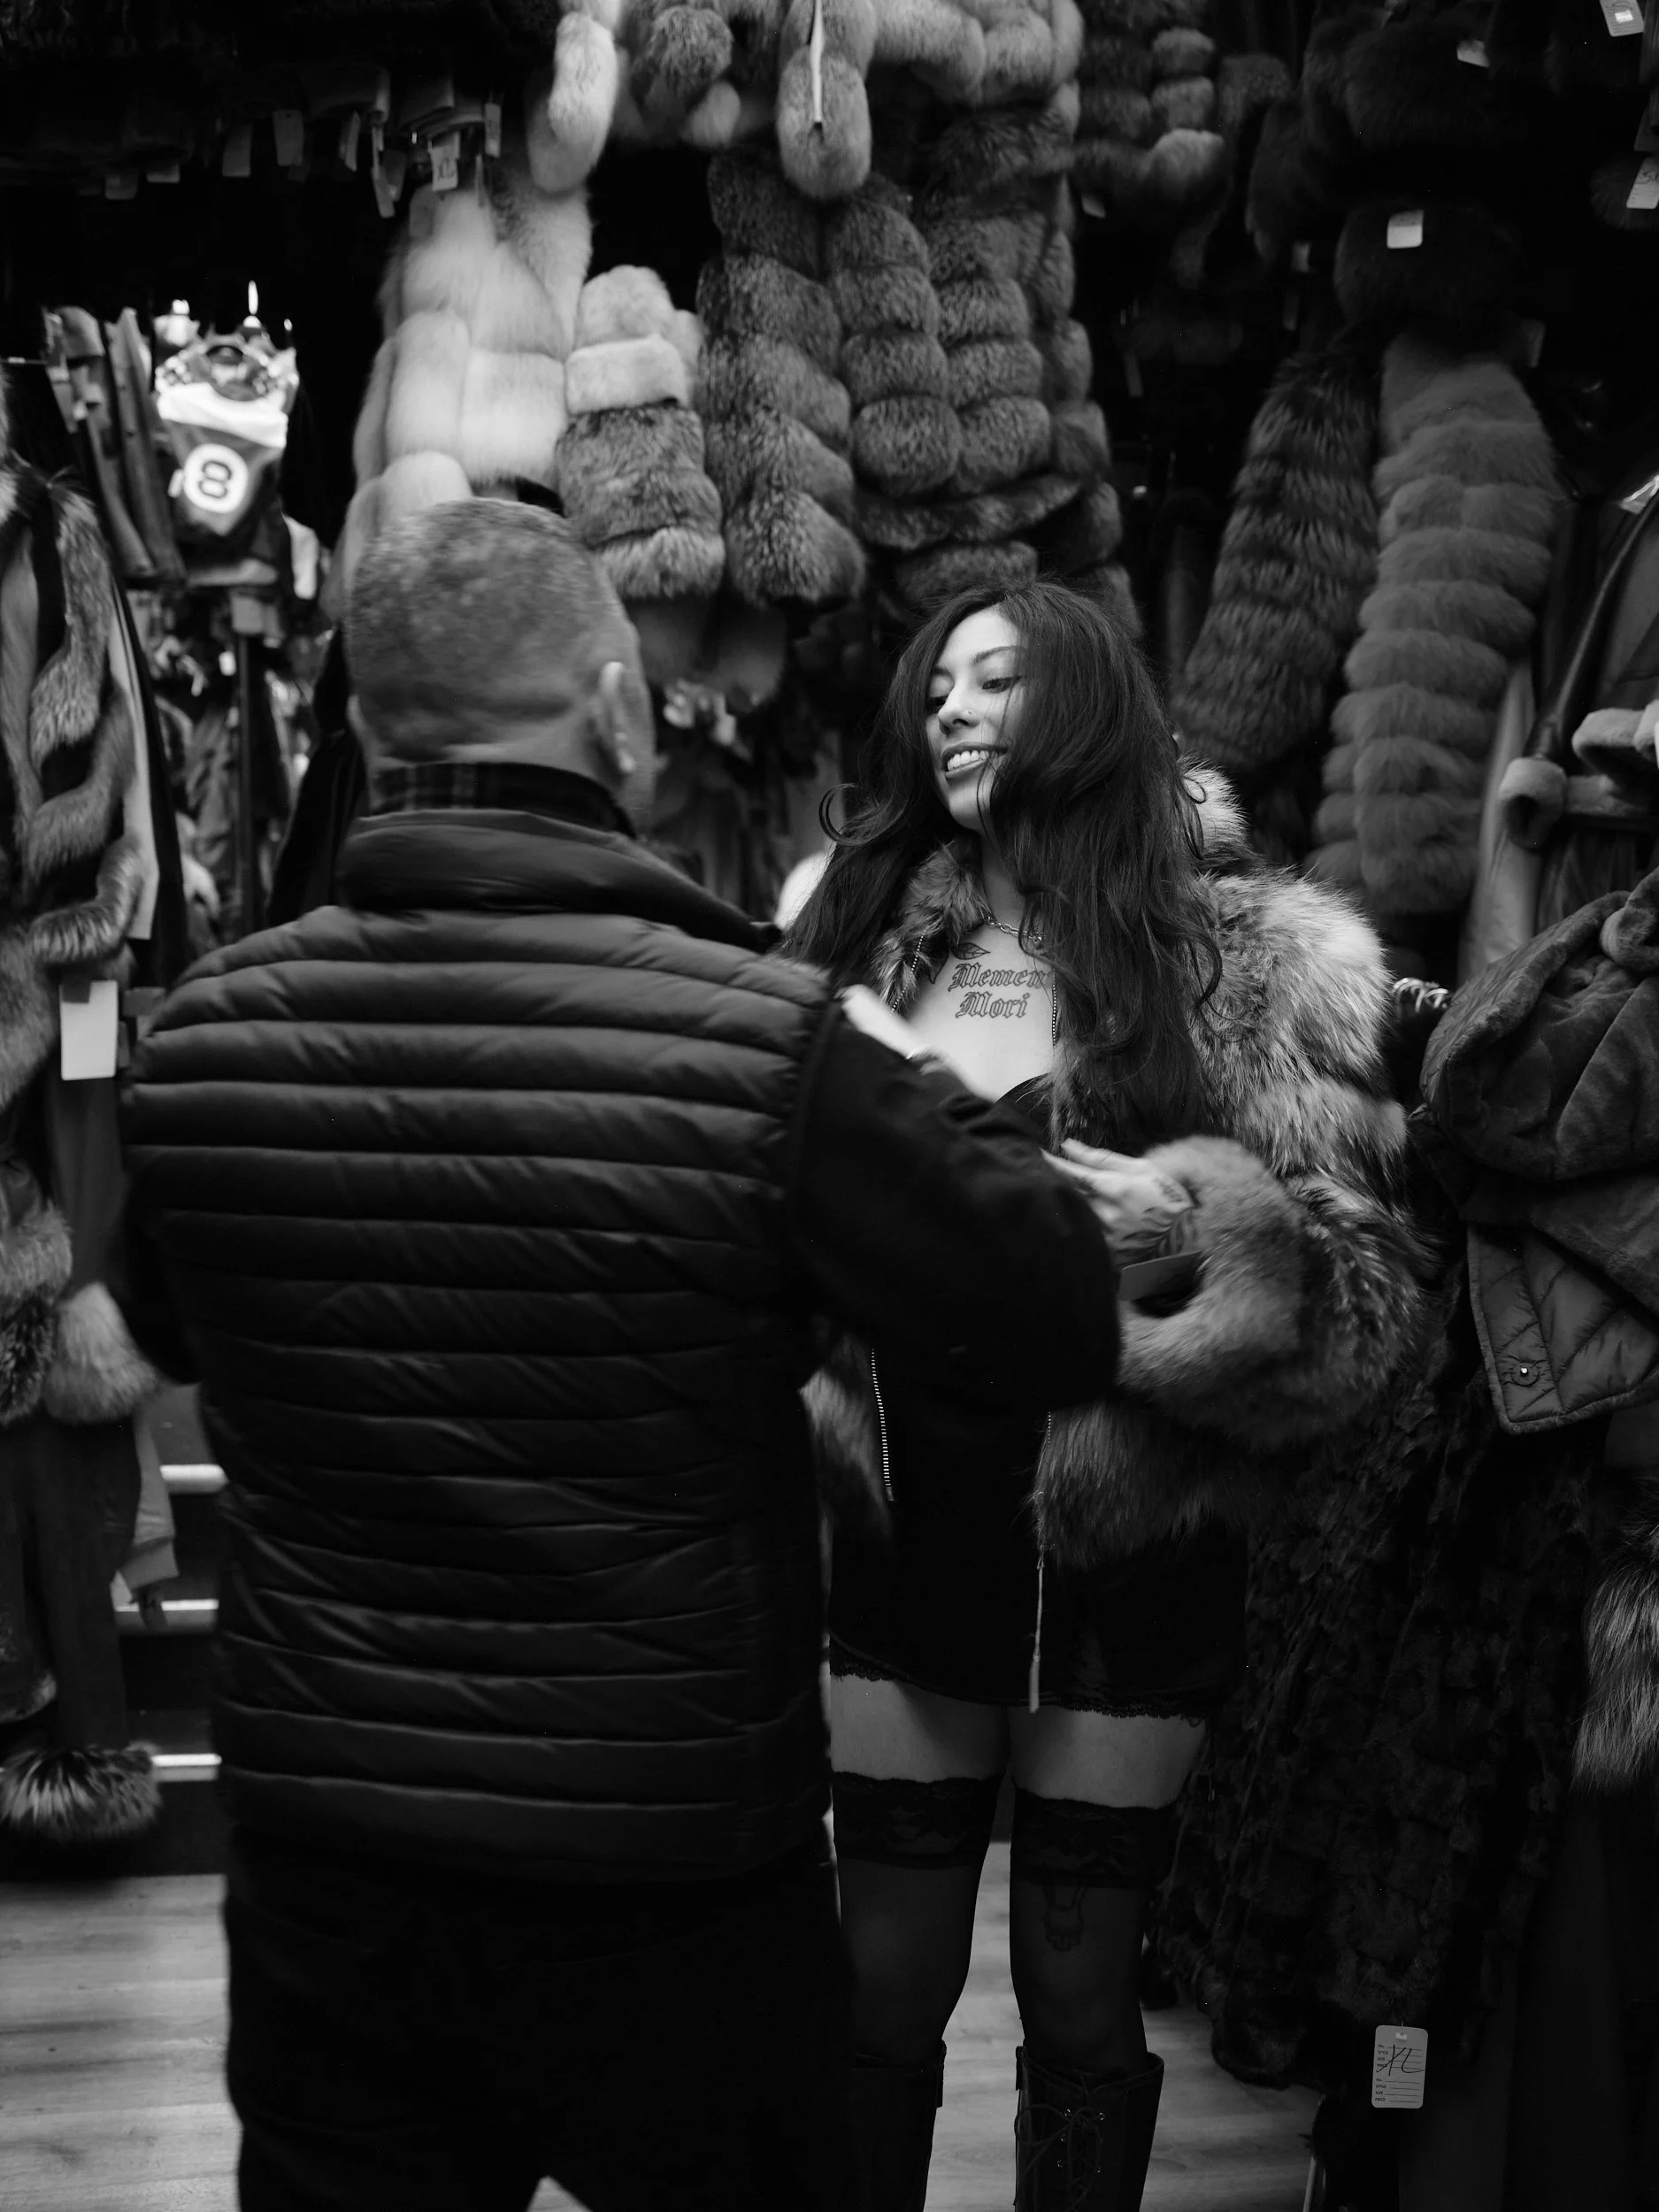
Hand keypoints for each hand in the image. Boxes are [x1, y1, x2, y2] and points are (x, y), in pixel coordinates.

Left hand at [1045, 1140, 1194, 1262]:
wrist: (1188, 1242)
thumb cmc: (1167, 1199)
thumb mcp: (1142, 1169)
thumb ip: (1101, 1159)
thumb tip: (1067, 1145)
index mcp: (1113, 1189)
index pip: (1068, 1174)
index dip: (1047, 1165)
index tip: (1031, 1155)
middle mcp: (1104, 1216)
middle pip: (1064, 1198)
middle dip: (1049, 1186)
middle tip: (1036, 1175)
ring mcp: (1104, 1240)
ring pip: (1070, 1220)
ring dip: (1060, 1208)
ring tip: (1058, 1200)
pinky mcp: (1106, 1259)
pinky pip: (1082, 1241)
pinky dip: (1074, 1231)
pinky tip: (1072, 1226)